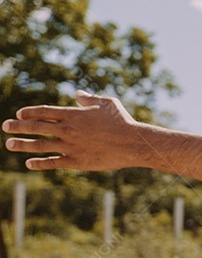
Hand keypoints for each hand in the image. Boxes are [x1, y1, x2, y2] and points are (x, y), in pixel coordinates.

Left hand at [3, 91, 146, 170]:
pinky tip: (29, 163)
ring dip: (22, 144)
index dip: (29, 112)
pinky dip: (39, 163)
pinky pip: (52, 162)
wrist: (133, 143)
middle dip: (18, 126)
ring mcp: (70, 146)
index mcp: (73, 114)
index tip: (20, 114)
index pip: (44, 111)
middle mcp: (67, 130)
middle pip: (36, 127)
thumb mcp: (107, 103)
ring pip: (40, 145)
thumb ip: (89, 98)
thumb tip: (78, 94)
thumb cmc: (122, 121)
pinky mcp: (76, 161)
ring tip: (9, 144)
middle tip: (6, 126)